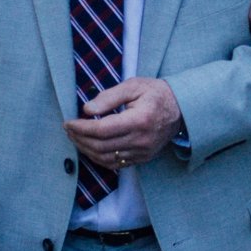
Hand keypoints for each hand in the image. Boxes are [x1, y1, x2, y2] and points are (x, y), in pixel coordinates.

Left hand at [66, 75, 183, 169]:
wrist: (181, 109)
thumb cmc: (156, 93)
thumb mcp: (133, 86)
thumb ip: (109, 97)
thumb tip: (87, 110)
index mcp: (139, 120)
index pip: (101, 130)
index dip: (81, 128)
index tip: (69, 122)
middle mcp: (141, 140)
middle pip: (101, 146)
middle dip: (79, 139)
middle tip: (69, 130)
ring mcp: (143, 152)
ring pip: (106, 158)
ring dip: (86, 150)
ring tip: (76, 138)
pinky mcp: (143, 158)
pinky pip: (115, 164)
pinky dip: (98, 158)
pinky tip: (90, 148)